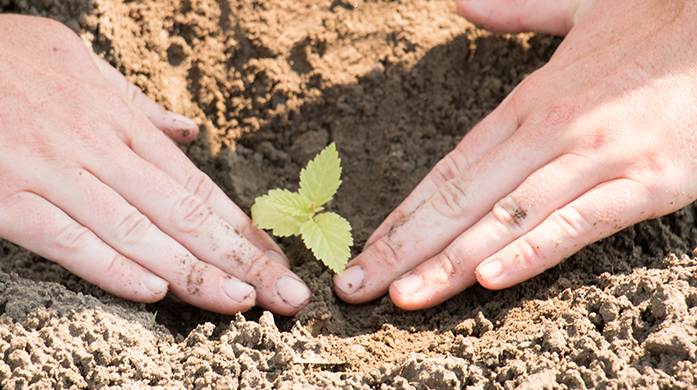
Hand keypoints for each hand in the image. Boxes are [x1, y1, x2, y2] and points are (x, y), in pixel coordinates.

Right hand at [0, 0, 310, 314]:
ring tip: (242, 303)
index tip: (277, 260)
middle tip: (287, 295)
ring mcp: (47, 171)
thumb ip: (134, 104)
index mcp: (116, 117)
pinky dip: (111, 267)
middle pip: (181, 212)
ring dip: (193, 271)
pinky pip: (66, 239)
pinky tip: (152, 292)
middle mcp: (93, 145)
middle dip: (241, 259)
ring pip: (136, 231)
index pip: (194, 184)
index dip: (241, 228)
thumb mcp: (77, 63)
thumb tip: (187, 131)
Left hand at [334, 0, 696, 308]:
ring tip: (404, 298)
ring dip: (450, 263)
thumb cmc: (660, 24)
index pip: (448, 171)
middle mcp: (550, 133)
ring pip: (507, 219)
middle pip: (461, 200)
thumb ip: (516, 14)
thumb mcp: (581, 11)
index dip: (403, 216)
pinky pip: (579, 224)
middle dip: (405, 250)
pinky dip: (532, 252)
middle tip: (358, 288)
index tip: (366, 249)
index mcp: (530, 103)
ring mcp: (596, 159)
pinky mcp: (646, 183)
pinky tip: (491, 281)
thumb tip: (463, 3)